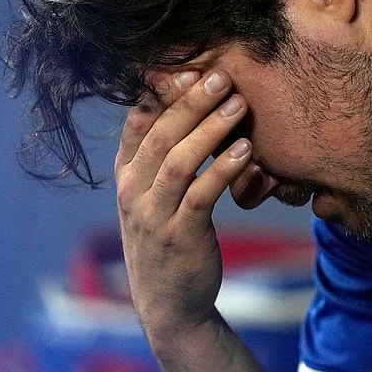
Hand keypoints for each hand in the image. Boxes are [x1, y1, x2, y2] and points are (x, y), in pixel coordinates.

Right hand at [114, 69, 251, 342]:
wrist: (171, 305)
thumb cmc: (171, 241)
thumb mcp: (155, 198)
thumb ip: (163, 159)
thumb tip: (188, 110)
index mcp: (126, 176)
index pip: (136, 123)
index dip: (162, 92)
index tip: (190, 66)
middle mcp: (133, 192)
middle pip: (159, 135)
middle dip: (190, 101)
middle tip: (221, 75)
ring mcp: (153, 216)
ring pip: (177, 160)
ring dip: (210, 129)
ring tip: (239, 105)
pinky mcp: (180, 236)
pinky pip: (200, 194)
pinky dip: (222, 169)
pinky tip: (245, 151)